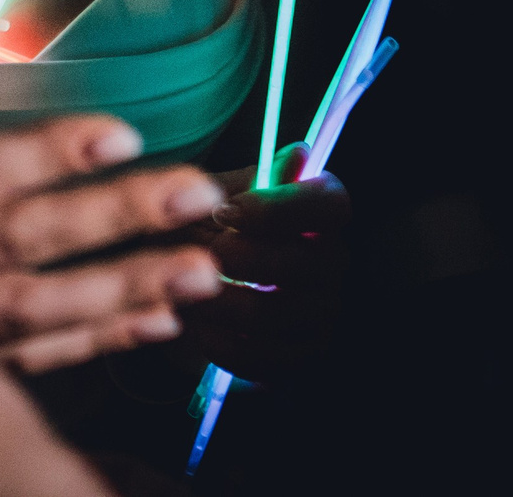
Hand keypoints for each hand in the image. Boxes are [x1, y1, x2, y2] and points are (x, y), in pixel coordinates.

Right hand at [0, 57, 225, 372]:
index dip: (43, 155)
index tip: (120, 133)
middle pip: (18, 243)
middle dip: (112, 220)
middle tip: (196, 195)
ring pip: (34, 310)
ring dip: (122, 290)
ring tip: (201, 269)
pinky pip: (26, 362)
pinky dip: (95, 346)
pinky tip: (158, 324)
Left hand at [173, 142, 350, 379]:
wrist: (194, 281)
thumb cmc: (212, 225)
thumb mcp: (222, 191)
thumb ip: (253, 177)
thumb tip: (298, 155)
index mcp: (324, 213)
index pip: (330, 207)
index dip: (278, 210)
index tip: (227, 211)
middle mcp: (334, 264)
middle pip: (299, 265)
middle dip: (236, 257)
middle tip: (195, 251)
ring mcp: (322, 315)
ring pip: (271, 315)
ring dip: (215, 301)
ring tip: (177, 285)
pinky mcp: (298, 358)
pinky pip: (257, 357)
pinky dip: (213, 339)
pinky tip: (188, 319)